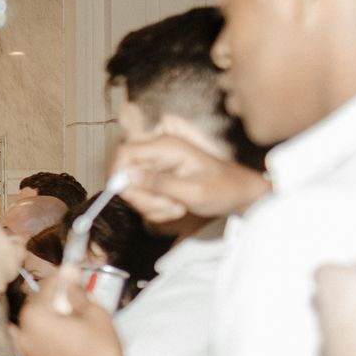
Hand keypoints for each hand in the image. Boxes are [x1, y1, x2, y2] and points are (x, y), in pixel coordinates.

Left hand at [12, 270, 126, 355]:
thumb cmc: (99, 352)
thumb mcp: (94, 315)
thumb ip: (78, 292)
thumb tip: (70, 273)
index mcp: (35, 316)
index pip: (47, 286)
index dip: (62, 276)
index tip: (74, 270)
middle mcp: (22, 332)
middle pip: (37, 304)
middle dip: (54, 296)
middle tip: (74, 291)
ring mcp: (24, 351)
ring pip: (34, 323)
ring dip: (49, 314)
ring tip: (71, 313)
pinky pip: (34, 340)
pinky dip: (44, 332)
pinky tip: (59, 331)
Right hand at [114, 136, 270, 225]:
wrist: (239, 195)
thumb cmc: (224, 189)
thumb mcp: (192, 191)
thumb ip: (158, 183)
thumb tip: (126, 176)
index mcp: (167, 146)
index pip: (124, 152)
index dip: (117, 174)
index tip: (123, 195)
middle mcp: (158, 153)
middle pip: (125, 175)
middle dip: (141, 197)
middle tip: (167, 206)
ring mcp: (157, 167)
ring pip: (132, 190)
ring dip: (151, 206)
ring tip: (177, 207)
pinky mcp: (157, 179)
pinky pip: (142, 198)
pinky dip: (155, 209)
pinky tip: (175, 207)